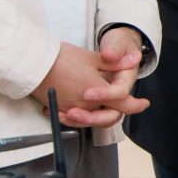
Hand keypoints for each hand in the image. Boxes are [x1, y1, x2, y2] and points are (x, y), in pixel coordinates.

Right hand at [31, 40, 152, 129]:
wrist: (33, 62)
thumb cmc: (62, 58)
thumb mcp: (92, 58)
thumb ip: (115, 63)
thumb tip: (135, 59)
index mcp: (97, 91)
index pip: (124, 104)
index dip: (137, 105)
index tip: (144, 103)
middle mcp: (86, 105)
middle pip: (109, 116)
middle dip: (118, 112)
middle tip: (124, 104)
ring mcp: (71, 109)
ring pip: (93, 120)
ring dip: (101, 115)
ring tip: (104, 105)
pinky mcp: (59, 110)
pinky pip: (76, 119)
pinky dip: (83, 116)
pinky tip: (83, 107)